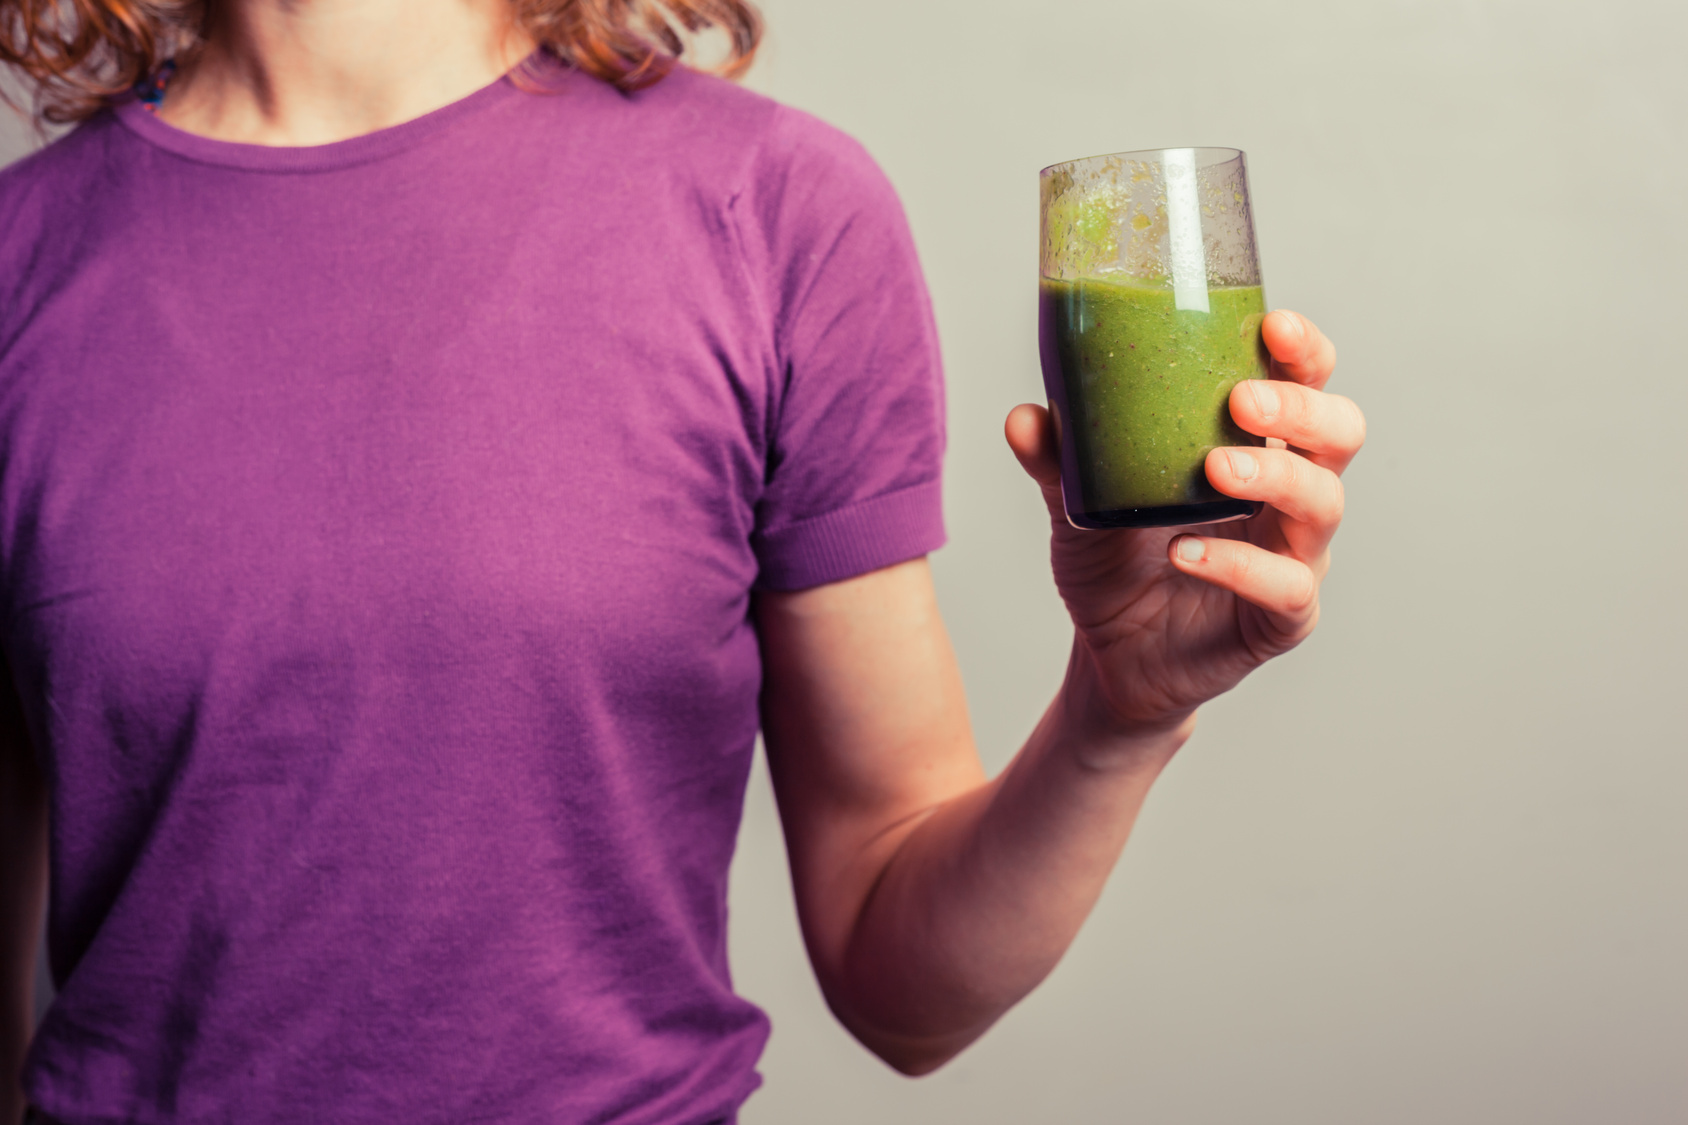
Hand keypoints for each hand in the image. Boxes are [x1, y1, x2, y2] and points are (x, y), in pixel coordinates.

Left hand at [1006, 310, 1364, 753]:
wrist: (1113, 655)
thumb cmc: (1116, 562)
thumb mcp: (1079, 503)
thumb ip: (1059, 460)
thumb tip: (1025, 417)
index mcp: (1256, 445)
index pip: (1304, 382)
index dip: (1302, 352)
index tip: (1273, 325)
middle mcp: (1290, 494)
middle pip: (1339, 433)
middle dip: (1300, 408)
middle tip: (1242, 401)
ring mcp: (1295, 555)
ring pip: (1324, 503)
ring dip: (1276, 476)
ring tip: (1216, 469)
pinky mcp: (1285, 616)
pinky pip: (1285, 587)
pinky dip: (1236, 566)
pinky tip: (1183, 553)